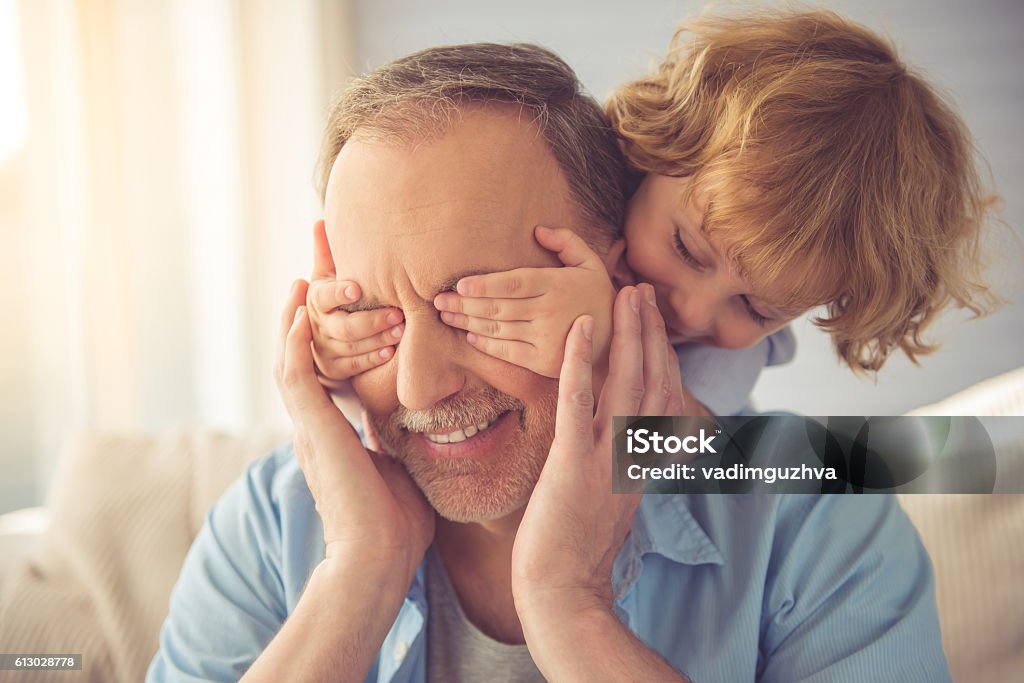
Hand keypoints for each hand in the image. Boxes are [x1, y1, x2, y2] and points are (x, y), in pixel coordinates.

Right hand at [275, 277, 432, 575]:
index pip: (327, 369)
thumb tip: (418, 426)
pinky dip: (293, 341)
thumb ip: (397, 441)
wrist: (379, 558)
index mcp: (334, 431)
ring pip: (290, 358)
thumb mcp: (400, 466)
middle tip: (312, 268)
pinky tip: (298, 310)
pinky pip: (295, 375)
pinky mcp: (313, 430)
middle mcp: (315, 424)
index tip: (341, 299)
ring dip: (296, 316)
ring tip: (302, 275)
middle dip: (307, 311)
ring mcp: (310, 427)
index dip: (327, 334)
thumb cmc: (397, 524)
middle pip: (302, 354)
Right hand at [306, 220, 404, 388]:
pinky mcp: (335, 369)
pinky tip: (391, 352)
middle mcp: (316, 326)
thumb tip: (320, 220)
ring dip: (378, 339)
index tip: (357, 288)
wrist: (324, 337)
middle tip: (398, 313)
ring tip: (402, 330)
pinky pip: (354, 366)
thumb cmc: (335, 298)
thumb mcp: (327, 277)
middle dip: (371, 321)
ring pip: (351, 347)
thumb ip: (326, 252)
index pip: (325, 296)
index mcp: (315, 300)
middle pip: (342, 326)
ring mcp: (324, 350)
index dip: (340, 292)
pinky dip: (372, 358)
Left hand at [432, 226, 614, 377]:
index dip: (485, 284)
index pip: (514, 284)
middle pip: (498, 307)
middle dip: (464, 303)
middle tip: (438, 299)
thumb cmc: (598, 296)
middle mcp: (549, 312)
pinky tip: (470, 335)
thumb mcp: (590, 263)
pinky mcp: (544, 362)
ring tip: (446, 315)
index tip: (460, 284)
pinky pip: (508, 352)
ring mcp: (546, 339)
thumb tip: (537, 230)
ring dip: (468, 322)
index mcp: (557, 285)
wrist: (617, 341)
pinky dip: (486, 344)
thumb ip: (566, 242)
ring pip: (498, 329)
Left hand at [511, 283, 683, 618]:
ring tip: (628, 295)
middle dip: (650, 334)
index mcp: (639, 465)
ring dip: (628, 335)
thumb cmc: (575, 554)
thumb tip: (618, 446)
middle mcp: (631, 457)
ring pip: (625, 385)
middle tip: (644, 291)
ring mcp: (605, 459)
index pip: (661, 401)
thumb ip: (619, 469)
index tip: (654, 326)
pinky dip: (579, 362)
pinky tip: (580, 327)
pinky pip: (578, 404)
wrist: (561, 593)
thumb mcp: (609, 505)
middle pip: (652, 383)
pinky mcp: (574, 465)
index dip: (660, 358)